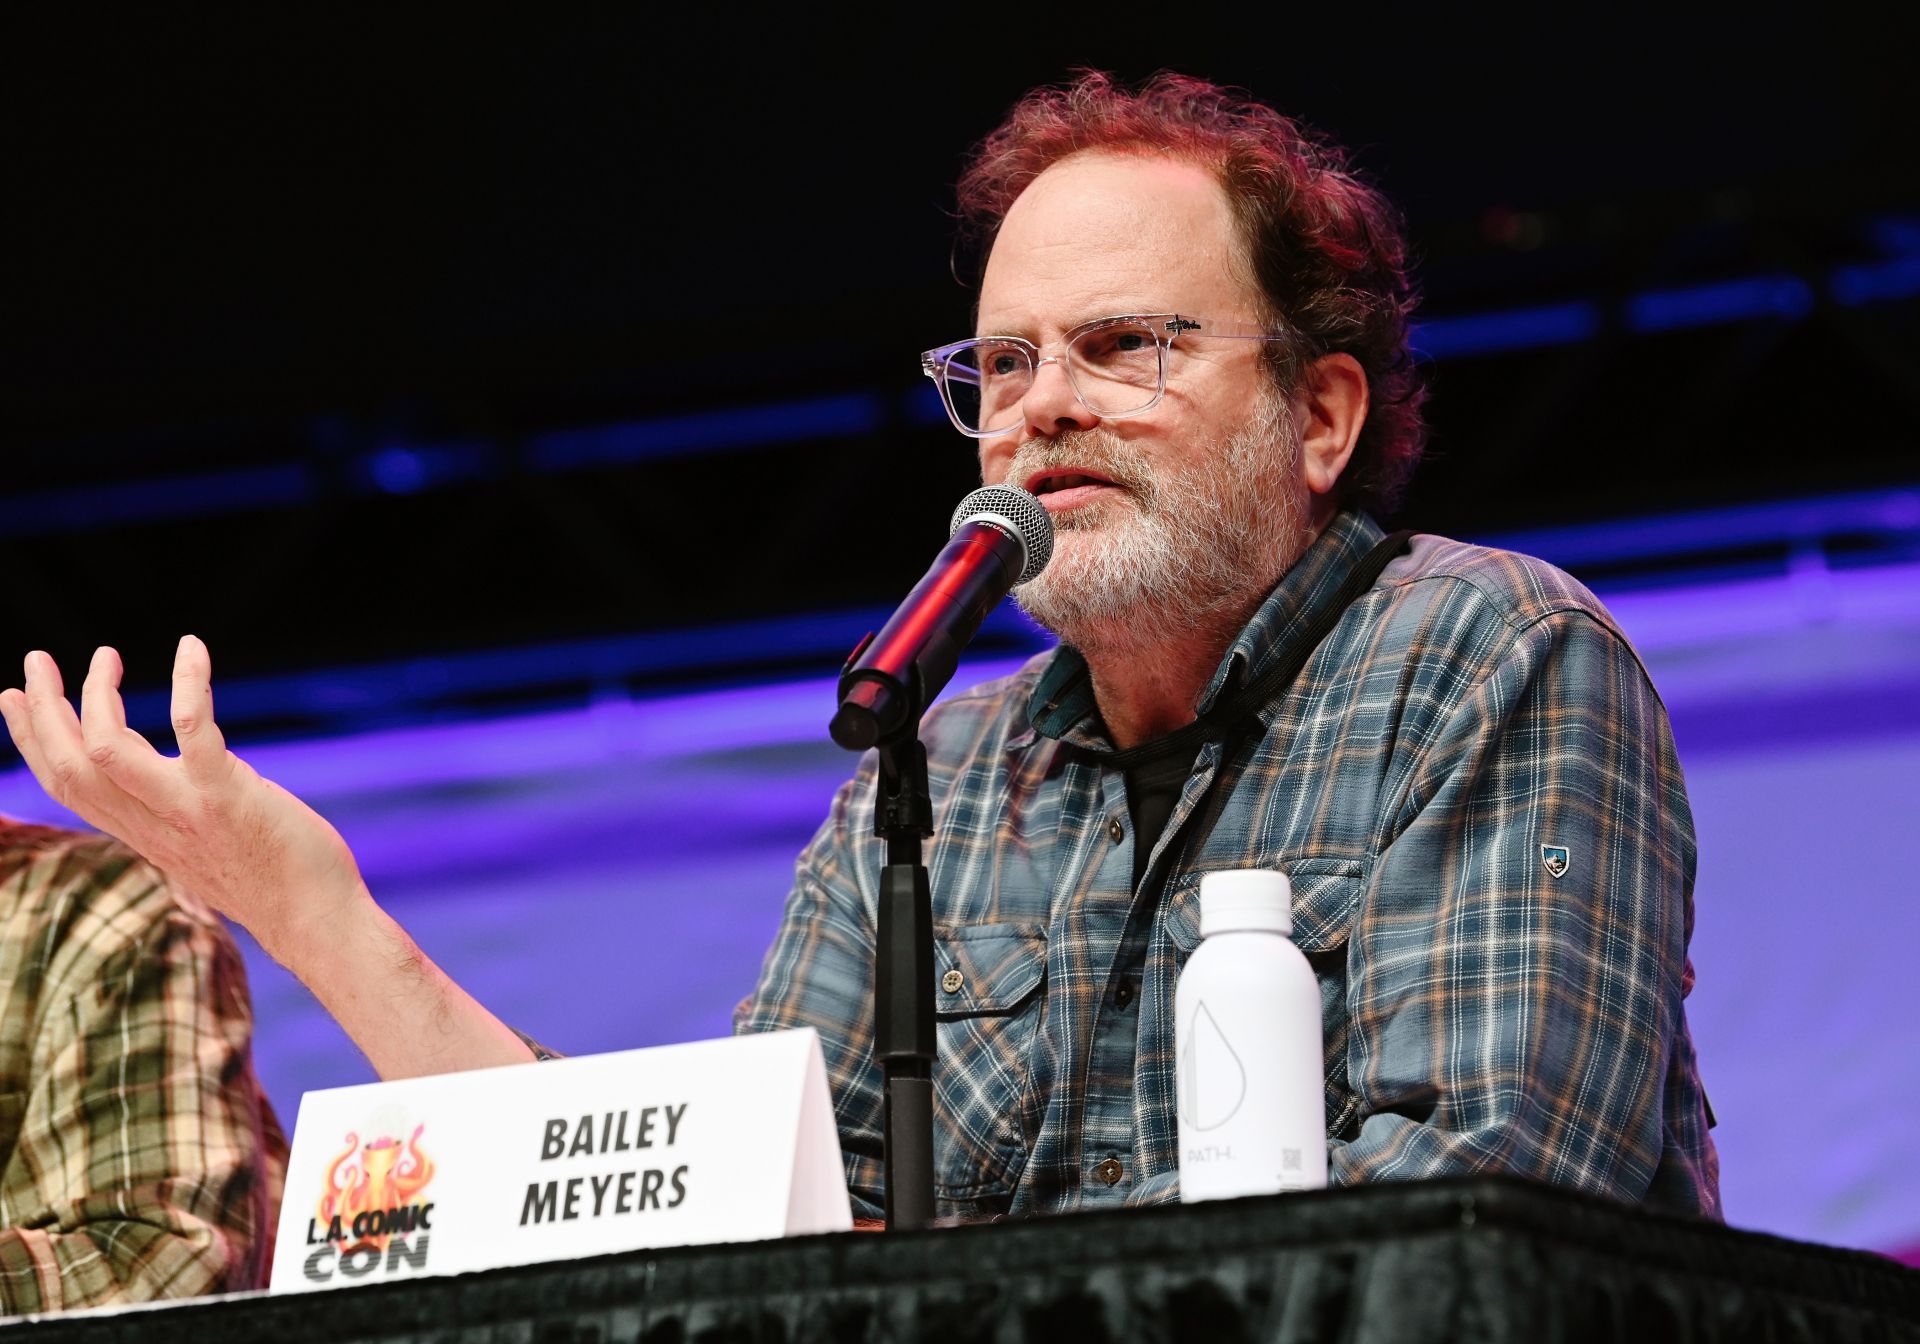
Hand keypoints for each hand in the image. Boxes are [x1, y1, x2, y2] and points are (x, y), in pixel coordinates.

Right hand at [0, 637, 365, 960]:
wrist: (314, 920)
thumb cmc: (276, 880)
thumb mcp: (206, 848)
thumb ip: (177, 815)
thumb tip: (173, 782)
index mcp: (142, 833)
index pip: (68, 787)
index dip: (33, 742)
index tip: (13, 699)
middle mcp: (152, 825)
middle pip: (70, 766)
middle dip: (43, 710)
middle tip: (36, 659)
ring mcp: (186, 811)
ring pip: (107, 750)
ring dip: (95, 696)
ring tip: (104, 654)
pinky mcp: (227, 796)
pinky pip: (191, 730)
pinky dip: (188, 684)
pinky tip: (191, 648)